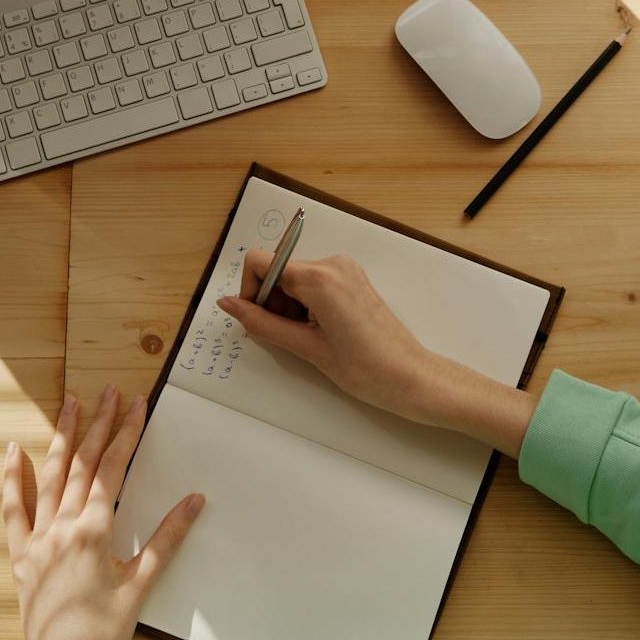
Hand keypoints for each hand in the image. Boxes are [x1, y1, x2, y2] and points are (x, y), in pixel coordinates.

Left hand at [5, 386, 203, 639]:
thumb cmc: (106, 632)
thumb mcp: (142, 584)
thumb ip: (167, 538)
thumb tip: (194, 501)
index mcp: (93, 531)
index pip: (113, 469)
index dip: (126, 433)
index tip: (136, 404)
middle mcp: (61, 528)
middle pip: (82, 464)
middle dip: (98, 424)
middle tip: (109, 391)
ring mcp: (36, 541)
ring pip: (49, 477)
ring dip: (62, 438)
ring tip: (70, 403)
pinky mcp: (20, 558)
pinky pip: (13, 511)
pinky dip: (13, 479)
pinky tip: (14, 451)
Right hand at [217, 251, 537, 455]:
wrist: (410, 378)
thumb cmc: (365, 369)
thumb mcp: (305, 348)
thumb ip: (261, 323)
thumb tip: (228, 304)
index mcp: (319, 277)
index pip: (260, 261)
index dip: (251, 291)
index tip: (259, 320)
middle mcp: (333, 264)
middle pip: (277, 270)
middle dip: (272, 302)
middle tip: (290, 337)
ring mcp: (345, 269)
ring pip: (294, 278)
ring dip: (289, 306)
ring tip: (310, 338)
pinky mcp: (352, 279)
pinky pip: (314, 283)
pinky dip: (306, 305)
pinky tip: (320, 331)